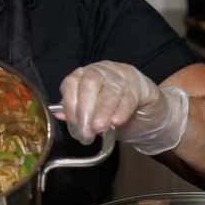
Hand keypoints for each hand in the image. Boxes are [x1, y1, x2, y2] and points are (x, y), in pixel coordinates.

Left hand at [56, 60, 188, 154]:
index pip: (71, 83)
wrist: (146, 110)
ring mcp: (121, 75)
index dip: (69, 105)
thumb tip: (58, 115)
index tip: (72, 126)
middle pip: (89, 85)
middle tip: (85, 133)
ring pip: (109, 90)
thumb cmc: (113, 109)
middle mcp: (100, 71)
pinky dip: (121, 110)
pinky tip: (116, 122)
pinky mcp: (140, 84)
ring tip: (99, 129)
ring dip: (102, 111)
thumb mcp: (91, 113)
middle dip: (85, 111)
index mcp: (83, 75)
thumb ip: (76, 113)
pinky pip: (129, 96)